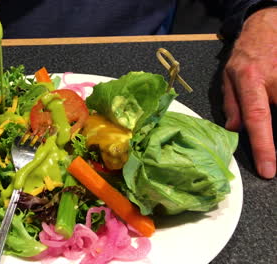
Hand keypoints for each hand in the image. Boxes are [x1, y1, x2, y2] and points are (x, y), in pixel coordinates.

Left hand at [222, 7, 276, 178]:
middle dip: (276, 144)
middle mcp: (273, 81)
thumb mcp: (228, 76)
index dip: (264, 146)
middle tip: (273, 164)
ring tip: (273, 137)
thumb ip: (231, 104)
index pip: (257, 119)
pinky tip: (275, 112)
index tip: (269, 169)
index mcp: (249, 81)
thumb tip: (233, 130)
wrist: (267, 27)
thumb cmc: (245, 54)